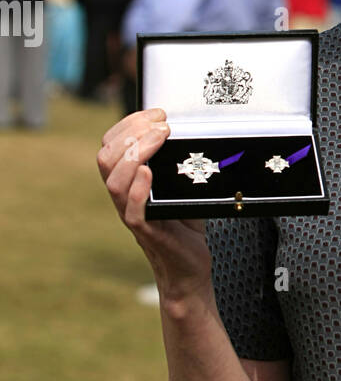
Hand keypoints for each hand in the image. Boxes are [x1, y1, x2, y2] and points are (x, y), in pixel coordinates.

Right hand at [97, 107, 213, 306]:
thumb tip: (195, 133)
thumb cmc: (185, 225)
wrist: (189, 267)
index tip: (156, 113)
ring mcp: (131, 214)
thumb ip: (179, 164)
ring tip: (159, 138)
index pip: (111, 146)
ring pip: (114, 181)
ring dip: (135, 154)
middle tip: (161, 124)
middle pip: (106, 158)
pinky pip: (131, 211)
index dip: (128, 124)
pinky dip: (138, 189)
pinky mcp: (146, 232)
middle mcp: (123, 196)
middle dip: (131, 132)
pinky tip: (149, 173)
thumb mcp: (182, 187)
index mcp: (128, 182)